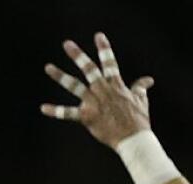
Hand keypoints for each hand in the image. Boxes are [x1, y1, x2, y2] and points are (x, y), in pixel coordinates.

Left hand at [41, 32, 155, 148]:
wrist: (133, 139)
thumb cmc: (138, 120)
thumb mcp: (141, 100)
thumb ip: (141, 87)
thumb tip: (149, 80)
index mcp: (116, 85)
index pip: (109, 63)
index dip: (104, 49)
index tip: (98, 36)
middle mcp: (102, 90)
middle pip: (89, 69)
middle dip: (78, 56)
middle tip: (67, 44)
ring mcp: (93, 103)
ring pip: (74, 86)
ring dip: (60, 76)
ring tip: (48, 67)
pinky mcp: (86, 116)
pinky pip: (68, 113)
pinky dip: (56, 111)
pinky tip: (43, 108)